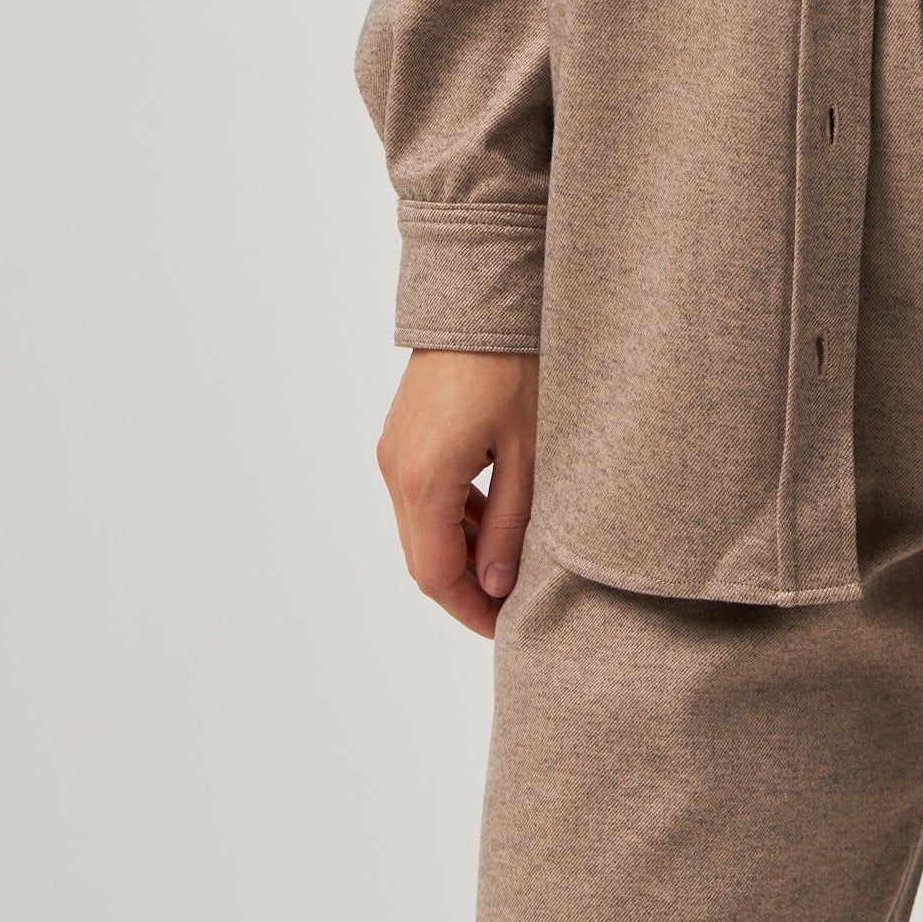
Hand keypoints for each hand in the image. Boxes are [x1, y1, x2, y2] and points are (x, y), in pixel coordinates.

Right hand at [377, 349, 539, 637]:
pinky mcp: (403, 434)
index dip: (470, 611)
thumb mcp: (528, 452)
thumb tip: (497, 587)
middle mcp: (396, 469)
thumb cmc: (514, 364)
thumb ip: (511, 526)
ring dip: (460, 552)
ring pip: (421, 527)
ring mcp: (394, 449)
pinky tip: (492, 517)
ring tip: (511, 564)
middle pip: (423, 556)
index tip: (507, 628)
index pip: (435, 576)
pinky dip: (452, 516)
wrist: (483, 293)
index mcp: (424, 479)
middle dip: (467, 587)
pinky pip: (421, 494)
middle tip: (515, 603)